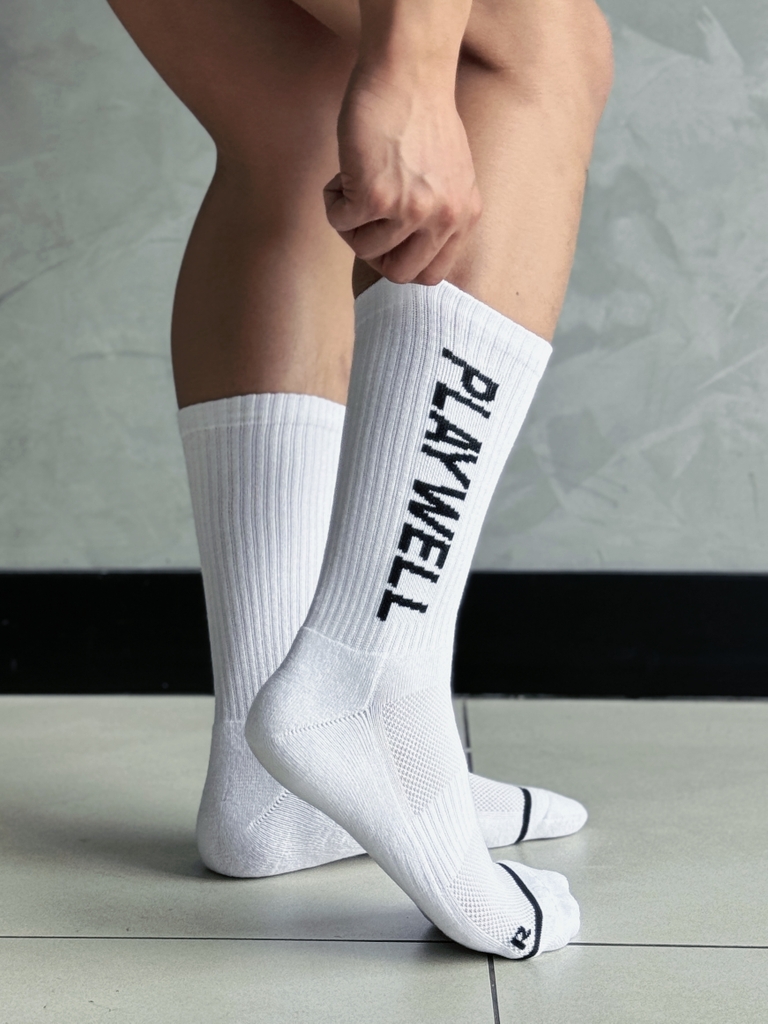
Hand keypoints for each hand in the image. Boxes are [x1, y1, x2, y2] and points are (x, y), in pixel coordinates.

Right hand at [323, 61, 481, 286]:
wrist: (407, 71)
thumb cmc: (422, 115)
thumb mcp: (450, 176)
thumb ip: (439, 214)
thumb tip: (407, 249)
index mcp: (465, 216)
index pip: (431, 275)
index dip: (402, 262)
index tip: (387, 240)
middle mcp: (443, 218)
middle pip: (398, 274)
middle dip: (374, 251)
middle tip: (365, 220)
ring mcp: (410, 210)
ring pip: (364, 249)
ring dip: (350, 222)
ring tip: (353, 185)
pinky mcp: (376, 195)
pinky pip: (340, 222)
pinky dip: (333, 201)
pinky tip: (342, 173)